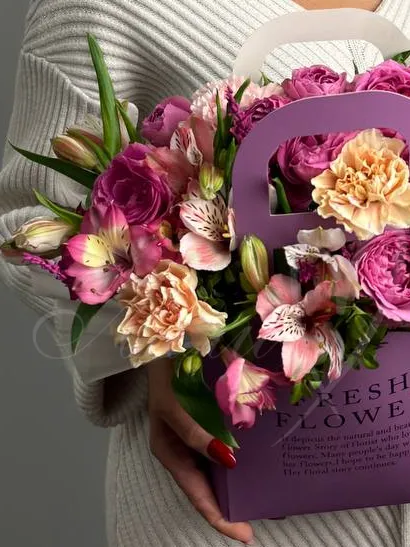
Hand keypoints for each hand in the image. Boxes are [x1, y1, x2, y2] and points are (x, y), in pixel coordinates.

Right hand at [148, 358, 253, 544]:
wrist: (163, 349)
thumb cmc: (162, 379)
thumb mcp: (172, 407)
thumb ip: (193, 433)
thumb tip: (225, 460)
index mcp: (170, 453)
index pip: (197, 495)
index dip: (219, 517)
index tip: (245, 535)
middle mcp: (183, 451)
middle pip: (208, 488)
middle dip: (232, 506)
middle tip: (264, 516)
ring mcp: (194, 439)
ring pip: (215, 471)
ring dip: (236, 485)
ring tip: (264, 496)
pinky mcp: (204, 425)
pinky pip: (221, 448)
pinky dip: (236, 459)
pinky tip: (254, 461)